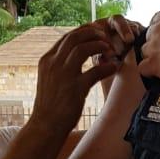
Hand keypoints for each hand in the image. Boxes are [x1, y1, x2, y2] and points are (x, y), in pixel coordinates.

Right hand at [32, 20, 137, 138]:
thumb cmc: (50, 106)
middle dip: (93, 34)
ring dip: (100, 46)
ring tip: (111, 50)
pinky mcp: (74, 89)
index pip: (66, 37)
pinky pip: (95, 71)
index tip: (97, 33)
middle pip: (74, 37)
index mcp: (47, 60)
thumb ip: (60, 67)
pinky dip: (107, 67)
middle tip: (107, 38)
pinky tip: (114, 67)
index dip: (84, 31)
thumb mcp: (51, 81)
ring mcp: (63, 75)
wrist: (45, 127)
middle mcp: (53, 64)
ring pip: (83, 48)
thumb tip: (75, 58)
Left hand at [139, 7, 159, 82]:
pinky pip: (142, 68)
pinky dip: (148, 72)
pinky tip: (157, 75)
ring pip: (144, 52)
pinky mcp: (153, 64)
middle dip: (157, 44)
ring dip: (152, 58)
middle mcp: (158, 28)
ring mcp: (153, 46)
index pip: (157, 19)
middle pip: (150, 36)